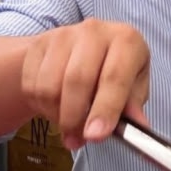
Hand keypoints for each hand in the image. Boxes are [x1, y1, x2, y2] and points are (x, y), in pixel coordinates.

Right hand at [20, 18, 150, 148]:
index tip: (96, 136)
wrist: (87, 48)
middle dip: (75, 118)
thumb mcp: (134, 86)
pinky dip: (40, 107)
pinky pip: (32, 85)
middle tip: (78, 139)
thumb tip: (138, 127)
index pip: (114, 77)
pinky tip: (55, 110)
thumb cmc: (117, 69)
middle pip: (77, 80)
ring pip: (50, 86)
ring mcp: (64, 35)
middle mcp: (95, 31)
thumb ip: (133, 106)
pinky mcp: (39, 45)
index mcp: (126, 40)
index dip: (105, 109)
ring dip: (56, 116)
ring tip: (70, 126)